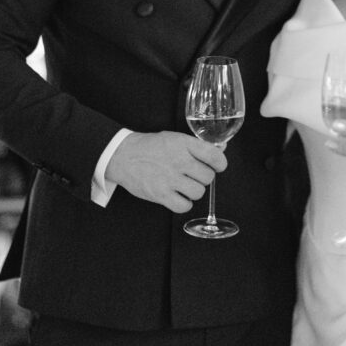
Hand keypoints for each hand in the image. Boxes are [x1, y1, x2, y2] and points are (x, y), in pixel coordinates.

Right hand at [106, 131, 226, 212]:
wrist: (123, 156)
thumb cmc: (150, 147)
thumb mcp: (174, 138)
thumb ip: (197, 146)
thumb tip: (222, 150)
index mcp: (183, 144)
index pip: (214, 156)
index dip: (220, 163)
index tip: (217, 165)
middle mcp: (178, 161)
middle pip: (208, 177)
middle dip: (202, 177)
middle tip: (192, 174)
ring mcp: (169, 179)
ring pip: (198, 192)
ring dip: (193, 191)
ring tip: (183, 185)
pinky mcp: (160, 195)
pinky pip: (184, 206)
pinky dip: (183, 203)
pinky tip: (177, 195)